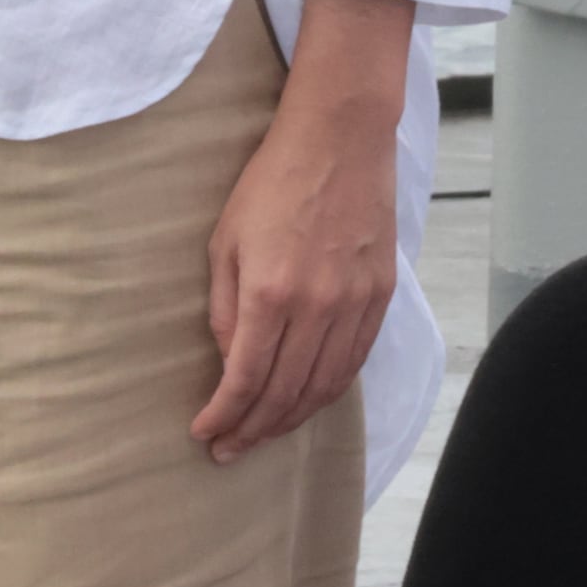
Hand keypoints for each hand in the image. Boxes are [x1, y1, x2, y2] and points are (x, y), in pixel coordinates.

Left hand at [195, 0, 416, 464]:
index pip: (245, 379)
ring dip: (291, 418)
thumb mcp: (224, 242)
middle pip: (284, 393)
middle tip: (228, 449)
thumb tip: (229, 362)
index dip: (222, 417)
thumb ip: (223, 309)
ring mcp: (355, 301)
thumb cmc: (272, 182)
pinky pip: (355, 359)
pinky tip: (309, 399)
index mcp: (269, 292)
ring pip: (324, 385)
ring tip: (265, 432)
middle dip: (252, 429)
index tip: (204, 433)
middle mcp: (316, 305)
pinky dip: (330, 389)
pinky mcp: (382, 292)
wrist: (340, 138)